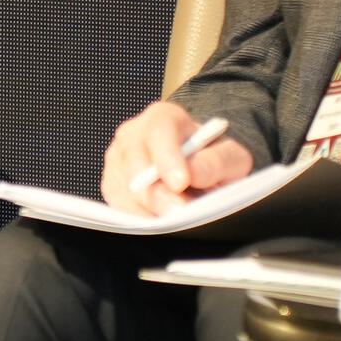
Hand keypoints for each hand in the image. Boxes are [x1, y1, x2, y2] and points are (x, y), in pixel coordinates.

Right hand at [99, 100, 252, 216]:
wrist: (197, 170)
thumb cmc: (212, 160)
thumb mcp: (229, 157)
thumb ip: (215, 162)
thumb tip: (193, 173)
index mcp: (163, 118)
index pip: (159, 132)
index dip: (167, 158)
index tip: (181, 182)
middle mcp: (133, 135)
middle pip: (135, 165)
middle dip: (158, 195)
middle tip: (181, 214)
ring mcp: (117, 160)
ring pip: (125, 190)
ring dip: (151, 210)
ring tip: (178, 221)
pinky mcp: (111, 185)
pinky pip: (121, 206)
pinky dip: (142, 218)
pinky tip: (162, 221)